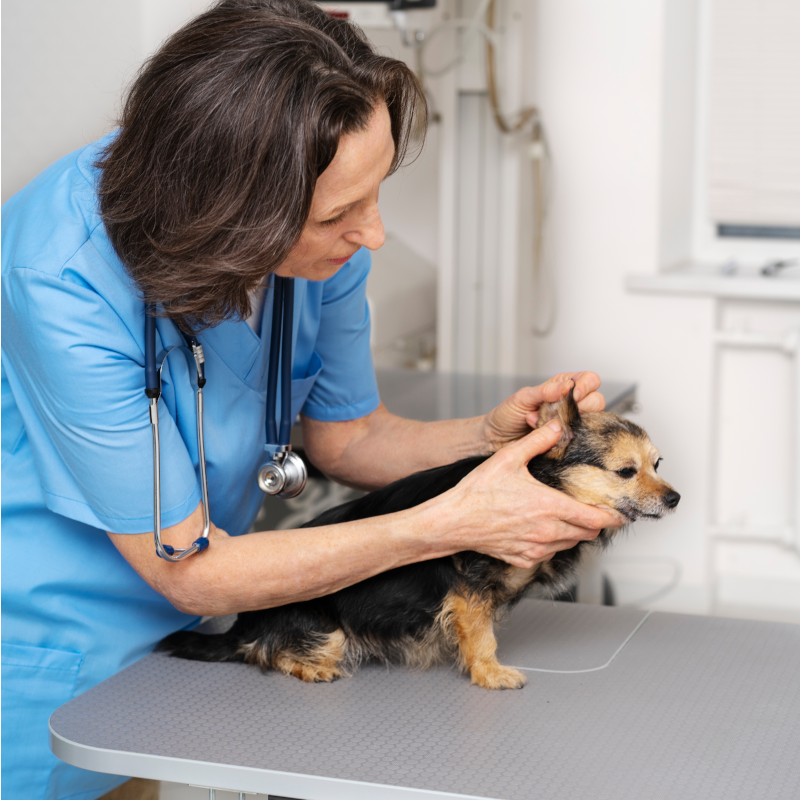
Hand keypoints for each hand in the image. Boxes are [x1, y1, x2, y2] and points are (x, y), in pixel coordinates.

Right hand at [437, 419, 622, 568]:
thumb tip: (558, 426)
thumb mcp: (508, 458)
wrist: (453, 521)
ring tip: (569, 517)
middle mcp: (547, 532)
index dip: (613, 517)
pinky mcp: (524, 558)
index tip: (620, 512)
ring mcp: (536, 548)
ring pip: (571, 544)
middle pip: (588, 533)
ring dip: (575, 532)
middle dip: (595, 523)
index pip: (595, 519)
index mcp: (549, 506)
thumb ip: (538, 441)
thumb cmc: (477, 492)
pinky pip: (550, 554)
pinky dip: (553, 543)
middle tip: (596, 510)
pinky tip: (544, 528)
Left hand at [482, 371, 605, 451]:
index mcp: (562, 386)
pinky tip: (546, 436)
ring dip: (568, 423)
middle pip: (597, 401)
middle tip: (556, 412)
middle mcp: (571, 404)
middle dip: (579, 407)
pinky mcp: (567, 442)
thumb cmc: (507, 415)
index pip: (590, 380)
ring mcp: (571, 423)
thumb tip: (567, 386)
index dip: (586, 386)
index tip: (574, 395)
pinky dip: (562, 438)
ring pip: (592, 422)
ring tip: (543, 424)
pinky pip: (579, 440)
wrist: (496, 438)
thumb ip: (545, 391)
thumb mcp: (523, 397)